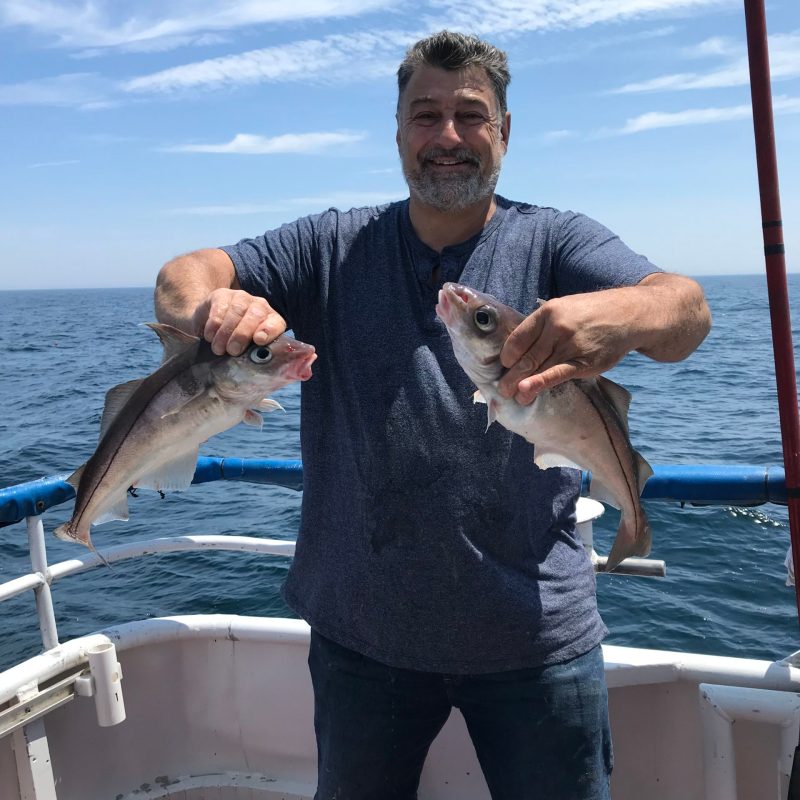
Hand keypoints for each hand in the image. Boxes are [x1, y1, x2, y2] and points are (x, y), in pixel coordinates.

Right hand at [193, 288, 285, 355]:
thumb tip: (257, 370)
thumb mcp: (246, 351)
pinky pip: (219, 309)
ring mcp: (241, 298)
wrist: (208, 324)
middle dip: (242, 335)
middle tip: (232, 351)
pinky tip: (210, 337)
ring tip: (218, 349)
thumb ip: (255, 356)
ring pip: (236, 312)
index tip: (259, 340)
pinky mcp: (221, 295)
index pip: (276, 323)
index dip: (269, 330)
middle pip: (255, 315)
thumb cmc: (232, 343)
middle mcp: (259, 306)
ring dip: (226, 333)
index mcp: (271, 320)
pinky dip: (213, 325)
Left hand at [497, 291, 637, 403]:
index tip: (504, 367)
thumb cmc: (590, 314)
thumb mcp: (563, 308)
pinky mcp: (584, 361)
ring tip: (512, 396)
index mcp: (547, 313)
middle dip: (509, 376)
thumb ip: (542, 327)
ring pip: (538, 368)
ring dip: (521, 385)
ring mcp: (571, 345)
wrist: (628, 315)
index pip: (517, 339)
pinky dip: (539, 384)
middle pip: (525, 357)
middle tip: (501, 389)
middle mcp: (556, 328)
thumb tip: (518, 348)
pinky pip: (557, 375)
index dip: (506, 357)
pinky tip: (526, 392)